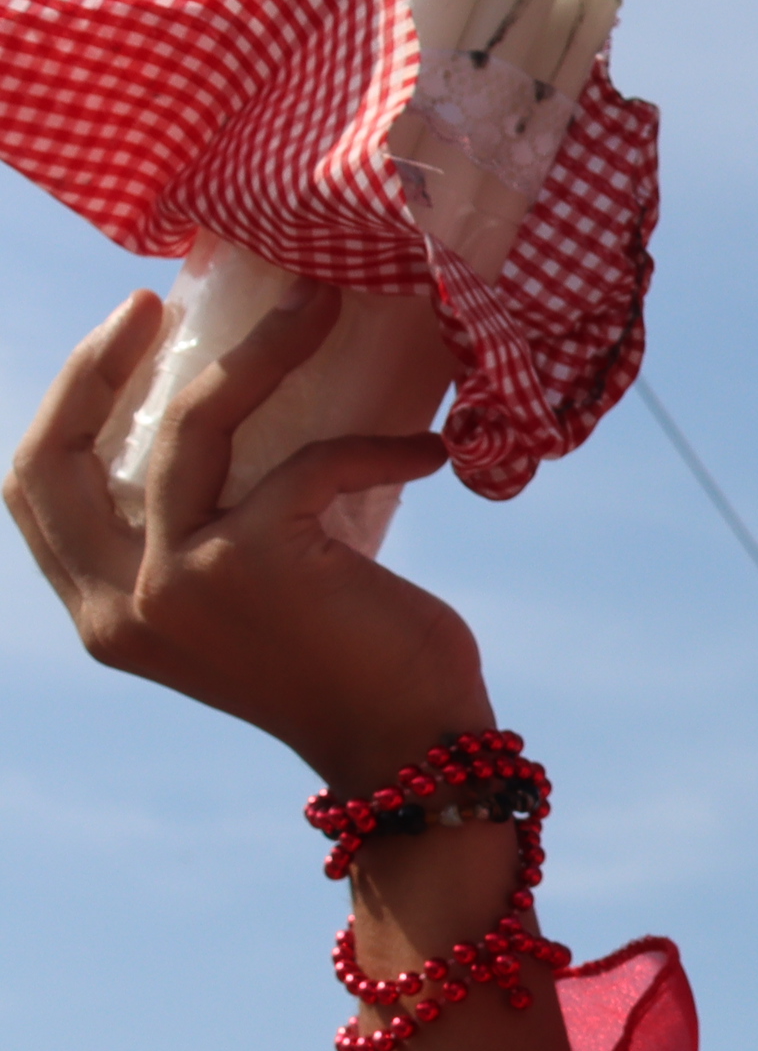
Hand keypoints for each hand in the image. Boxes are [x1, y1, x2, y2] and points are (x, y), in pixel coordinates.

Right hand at [9, 283, 490, 790]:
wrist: (413, 751)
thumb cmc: (353, 668)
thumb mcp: (251, 598)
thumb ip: (213, 531)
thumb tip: (238, 414)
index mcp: (108, 613)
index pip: (36, 490)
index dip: (65, 402)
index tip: (122, 333)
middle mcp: (123, 602)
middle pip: (63, 451)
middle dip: (101, 362)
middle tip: (163, 299)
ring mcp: (178, 581)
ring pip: (195, 426)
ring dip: (266, 351)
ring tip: (325, 305)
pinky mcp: (251, 563)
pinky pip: (311, 461)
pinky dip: (377, 448)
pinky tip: (425, 451)